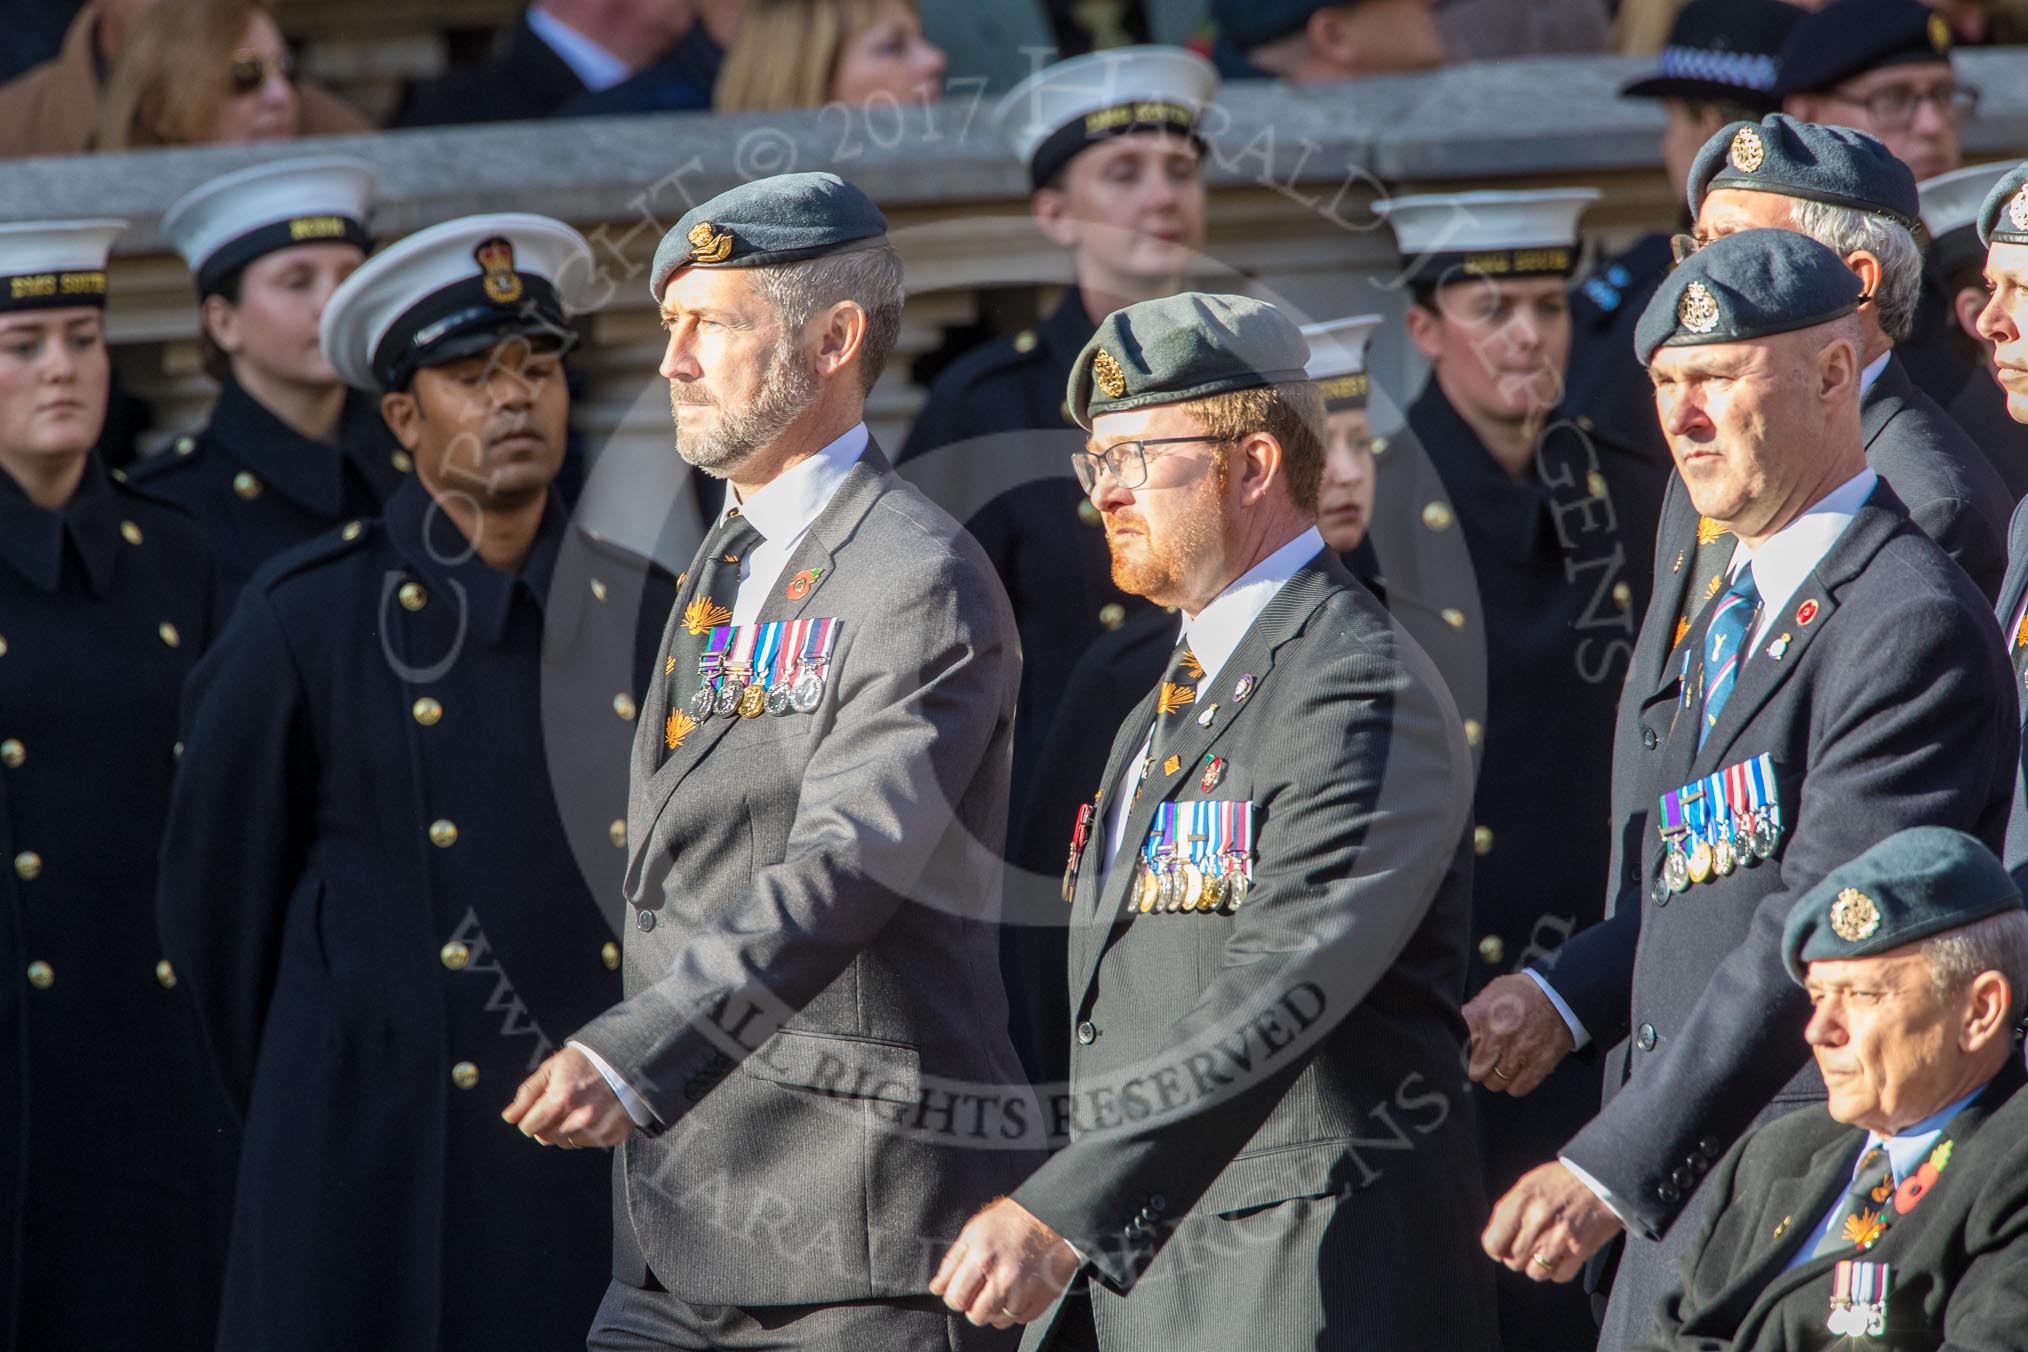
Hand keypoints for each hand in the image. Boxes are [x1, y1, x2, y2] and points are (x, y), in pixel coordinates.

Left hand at [504, 1045, 636, 1148]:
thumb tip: (509, 1118)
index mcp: (560, 1099)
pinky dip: (586, 1132)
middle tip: (561, 1104)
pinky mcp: (612, 1136)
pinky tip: (595, 1112)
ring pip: (565, 1142)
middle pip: (545, 1137)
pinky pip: (587, 1142)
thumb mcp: (553, 1068)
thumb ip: (528, 1094)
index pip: (529, 1127)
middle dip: (547, 1123)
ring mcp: (598, 1129)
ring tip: (579, 1106)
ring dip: (566, 1129)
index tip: (540, 1107)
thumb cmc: (585, 1062)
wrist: (629, 1060)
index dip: (530, 1116)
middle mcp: (580, 1118)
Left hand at [930, 1197, 1079, 1327]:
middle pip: (976, 1315)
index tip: (959, 1291)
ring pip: (997, 1320)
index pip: (955, 1297)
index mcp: (982, 1255)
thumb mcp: (975, 1230)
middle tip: (979, 1292)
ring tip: (1000, 1289)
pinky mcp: (1042, 1297)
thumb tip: (936, 1288)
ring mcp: (1024, 1289)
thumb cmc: (1012, 1219)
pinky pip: (1019, 1319)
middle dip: (973, 1306)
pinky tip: (1016, 1292)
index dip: (954, 1297)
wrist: (1052, 1216)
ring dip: (994, 1309)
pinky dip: (1015, 1311)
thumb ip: (952, 1261)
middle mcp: (1003, 1275)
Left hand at [1463, 973, 1575, 1094]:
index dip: (1464, 1054)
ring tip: (1502, 1066)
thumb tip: (1458, 1028)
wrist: (1559, 995)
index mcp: (1483, 1017)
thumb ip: (1472, 1013)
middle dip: (1479, 1070)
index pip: (1460, 1048)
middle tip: (1486, 1062)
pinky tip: (1517, 1072)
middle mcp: (1498, 1037)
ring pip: (1496, 1083)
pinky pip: (1518, 1089)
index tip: (1469, 1054)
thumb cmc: (1522, 994)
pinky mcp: (1538, 1065)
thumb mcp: (1490, 994)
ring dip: (1497, 1078)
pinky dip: (1515, 1084)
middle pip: (1477, 1072)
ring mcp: (1519, 1053)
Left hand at [1483, 1162, 1622, 1281]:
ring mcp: (1558, 1238)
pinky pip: (1559, 1276)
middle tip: (1529, 1245)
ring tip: (1546, 1249)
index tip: (1503, 1246)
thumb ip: (1510, 1210)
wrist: (1603, 1179)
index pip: (1492, 1243)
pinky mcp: (1580, 1251)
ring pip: (1535, 1273)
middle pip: (1513, 1261)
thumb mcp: (1529, 1184)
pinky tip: (1563, 1255)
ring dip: (1539, 1265)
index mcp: (1521, 1202)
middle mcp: (1537, 1222)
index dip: (1496, 1248)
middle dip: (1518, 1256)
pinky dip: (1559, 1270)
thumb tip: (1497, 1236)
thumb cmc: (1564, 1180)